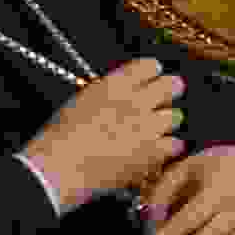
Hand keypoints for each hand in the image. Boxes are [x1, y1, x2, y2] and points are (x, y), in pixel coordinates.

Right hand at [22, 57, 187, 207]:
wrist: (59, 168)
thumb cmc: (60, 137)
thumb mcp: (82, 101)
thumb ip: (108, 92)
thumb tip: (124, 92)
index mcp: (115, 85)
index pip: (149, 65)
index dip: (151, 72)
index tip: (151, 78)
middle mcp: (136, 101)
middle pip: (171, 85)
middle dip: (170, 90)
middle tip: (165, 98)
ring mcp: (148, 127)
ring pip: (175, 116)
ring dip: (166, 122)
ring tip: (153, 130)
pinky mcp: (153, 152)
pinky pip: (175, 144)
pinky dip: (169, 147)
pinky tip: (156, 150)